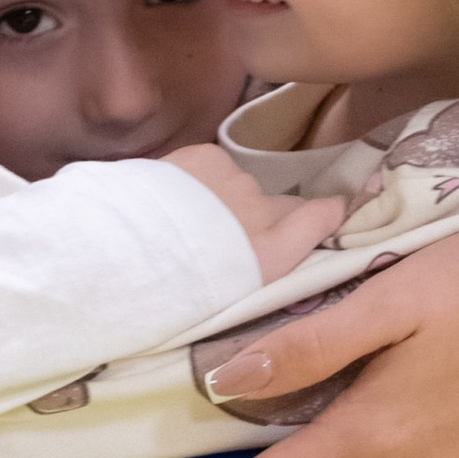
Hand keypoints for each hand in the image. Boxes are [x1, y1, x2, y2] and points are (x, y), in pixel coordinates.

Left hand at [162, 142, 344, 285]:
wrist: (125, 252)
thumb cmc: (172, 292)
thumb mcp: (229, 299)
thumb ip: (259, 268)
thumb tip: (263, 258)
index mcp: (273, 255)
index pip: (322, 218)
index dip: (330, 212)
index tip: (334, 208)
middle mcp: (265, 214)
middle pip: (277, 206)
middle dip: (261, 218)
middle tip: (225, 240)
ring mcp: (236, 182)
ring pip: (238, 187)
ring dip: (223, 200)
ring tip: (185, 221)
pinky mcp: (207, 158)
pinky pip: (211, 167)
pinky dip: (198, 179)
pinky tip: (171, 196)